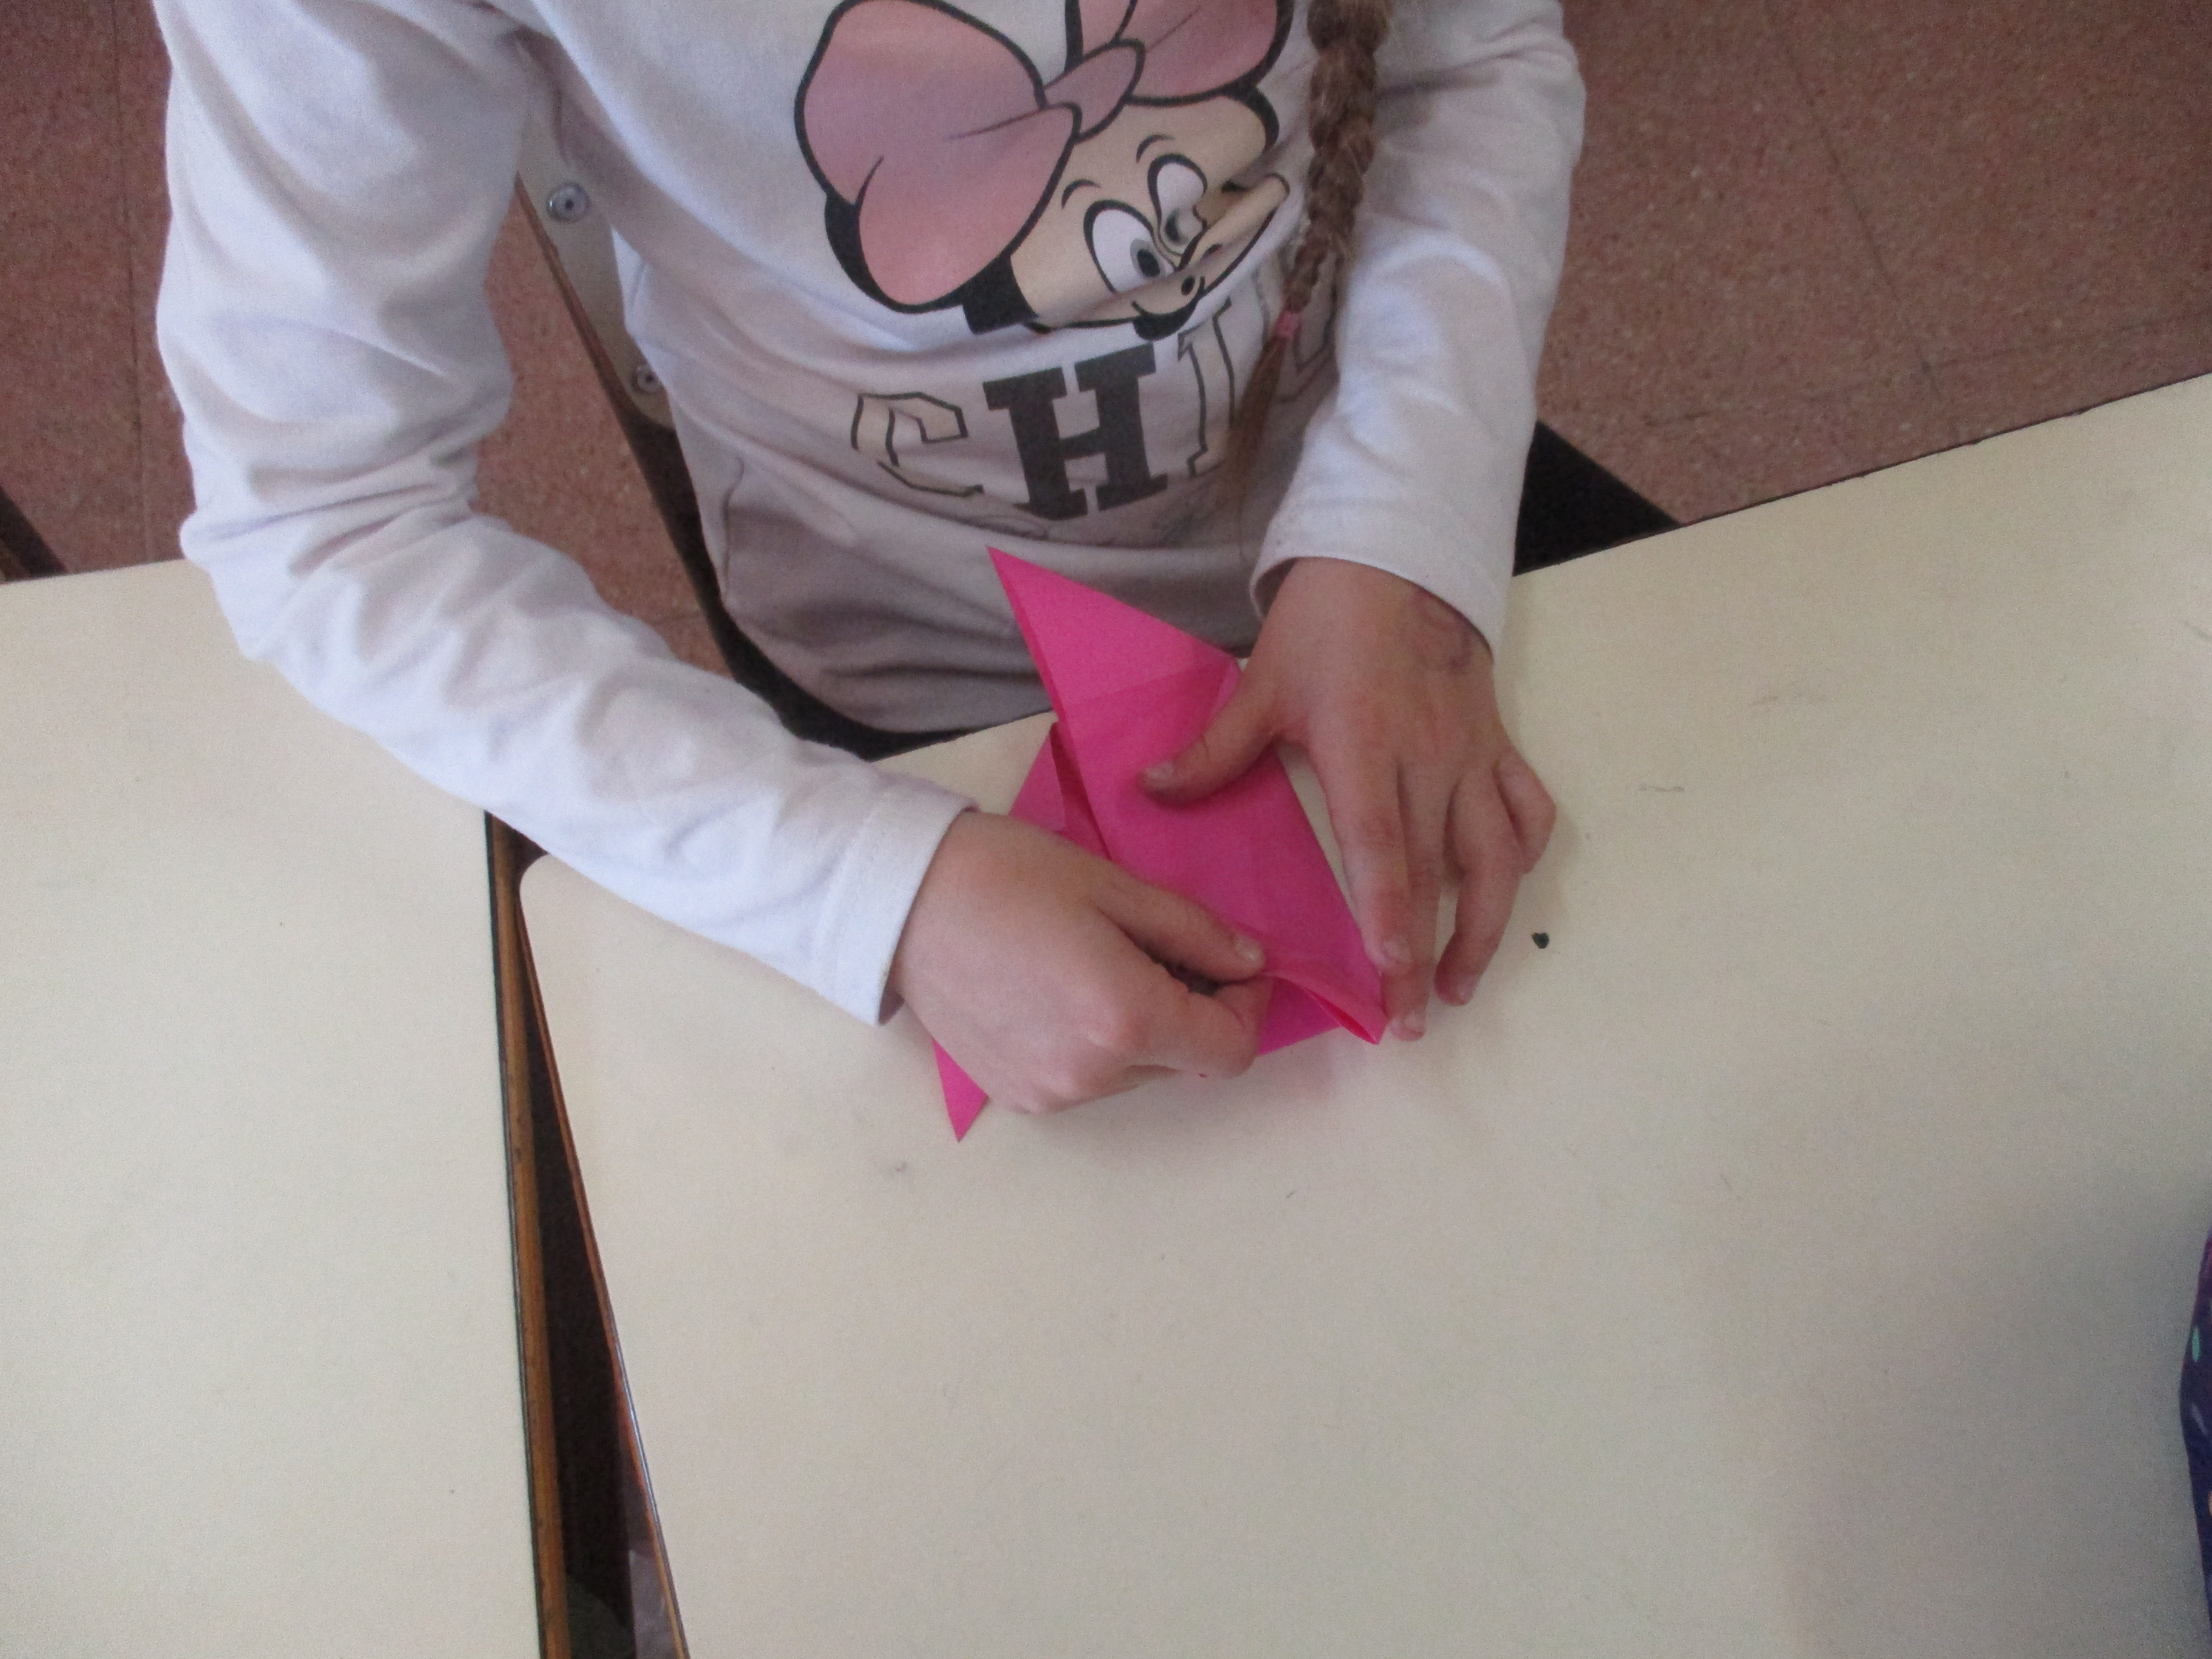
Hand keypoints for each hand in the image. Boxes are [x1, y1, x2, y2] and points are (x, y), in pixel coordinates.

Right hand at [888, 812, 1273, 1112]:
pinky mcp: (1018, 1095)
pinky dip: (1097, 1044)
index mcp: (1125, 1020)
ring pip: (1137, 1072)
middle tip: (1162, 948)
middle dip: (1193, 1009)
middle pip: (1186, 1061)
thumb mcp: (1115, 886)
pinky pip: (1088, 1079)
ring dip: (1143, 1028)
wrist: (901, 900)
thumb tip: (1251, 963)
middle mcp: (1092, 1074)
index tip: (1235, 964)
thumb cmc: (1007, 876)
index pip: (1230, 1049)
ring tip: (1101, 964)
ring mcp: (1051, 1093)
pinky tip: (1062, 991)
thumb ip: (1195, 931)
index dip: (1249, 1006)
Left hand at [1143, 557, 1552, 1036]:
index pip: (1384, 848)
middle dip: (1431, 953)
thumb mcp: (1263, 683)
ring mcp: (1472, 756)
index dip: (1393, 914)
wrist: (1398, 561)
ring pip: (1497, 857)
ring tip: (1461, 984)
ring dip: (1485, 927)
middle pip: (1439, 873)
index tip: (1393, 972)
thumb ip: (1214, 748)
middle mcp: (1430, 761)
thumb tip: (1149, 790)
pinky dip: (1521, 857)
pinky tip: (1503, 892)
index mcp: (1366, 749)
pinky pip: (1526, 810)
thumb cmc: (1327, 625)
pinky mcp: (1498, 744)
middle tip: (1412, 1021)